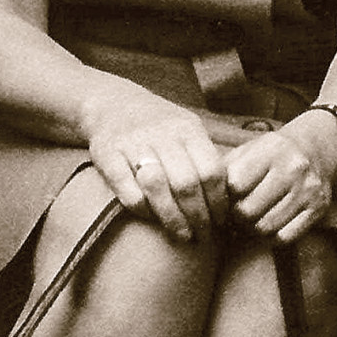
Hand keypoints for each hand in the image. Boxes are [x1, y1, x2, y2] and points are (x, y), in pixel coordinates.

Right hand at [84, 89, 229, 242]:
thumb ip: (204, 155)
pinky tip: (152, 218)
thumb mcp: (187, 127)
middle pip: (186, 182)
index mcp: (188, 128)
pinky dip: (142, 209)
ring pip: (157, 186)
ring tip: (183, 234)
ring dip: (172, 217)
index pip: (211, 169)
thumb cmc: (159, 124)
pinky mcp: (107, 155)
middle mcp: (162, 134)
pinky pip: (126, 189)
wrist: (112, 102)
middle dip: (198, 215)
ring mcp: (133, 143)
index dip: (218, 201)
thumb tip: (228, 196)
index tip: (221, 221)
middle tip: (204, 235)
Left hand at [225, 118, 336, 243]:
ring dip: (253, 230)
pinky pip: (285, 237)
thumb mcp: (252, 148)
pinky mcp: (318, 208)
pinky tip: (270, 225)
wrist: (322, 146)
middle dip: (237, 217)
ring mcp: (307, 189)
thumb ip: (226, 167)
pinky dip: (272, 237)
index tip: (226, 198)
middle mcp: (292, 167)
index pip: (235, 184)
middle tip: (237, 214)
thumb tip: (201, 195)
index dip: (225, 196)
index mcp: (271, 148)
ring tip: (252, 220)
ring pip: (265, 228)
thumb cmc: (276, 152)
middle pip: (248, 211)